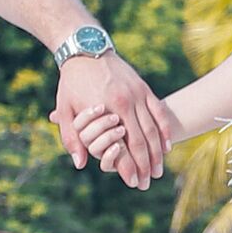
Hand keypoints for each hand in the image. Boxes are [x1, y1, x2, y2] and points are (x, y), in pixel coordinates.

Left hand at [54, 50, 173, 187]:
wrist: (86, 48)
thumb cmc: (72, 81)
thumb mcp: (64, 109)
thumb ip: (71, 138)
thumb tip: (80, 164)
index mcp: (106, 110)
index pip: (122, 146)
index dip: (129, 167)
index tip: (133, 183)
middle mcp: (126, 103)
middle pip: (141, 141)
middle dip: (145, 165)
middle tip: (147, 183)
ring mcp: (138, 94)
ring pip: (152, 129)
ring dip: (156, 152)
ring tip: (158, 171)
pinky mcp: (144, 88)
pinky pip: (158, 112)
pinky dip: (164, 130)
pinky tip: (167, 146)